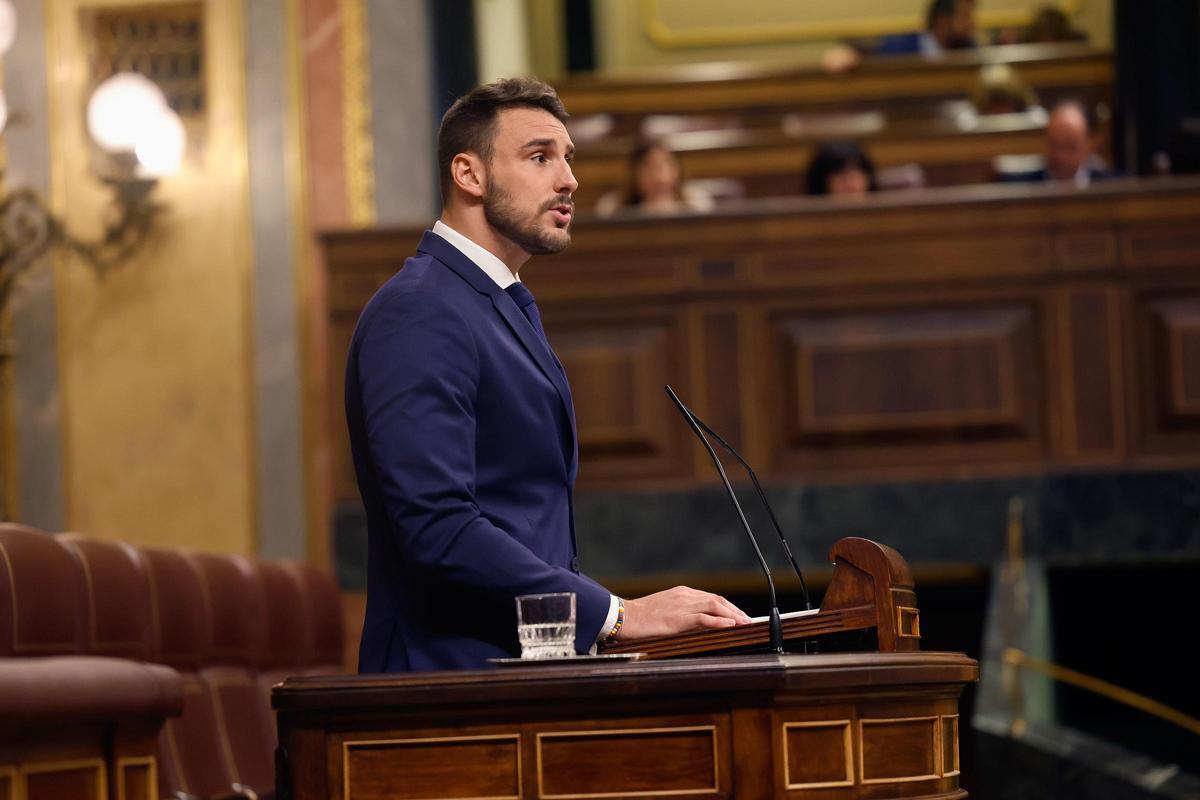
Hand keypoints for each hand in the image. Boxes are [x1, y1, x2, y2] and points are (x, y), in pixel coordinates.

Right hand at [616, 586, 750, 640]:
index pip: (712, 597)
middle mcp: (684, 596)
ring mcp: (681, 606)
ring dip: (733, 615)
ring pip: (715, 606)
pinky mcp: (677, 619)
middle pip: (718, 600)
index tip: (739, 615)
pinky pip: (703, 618)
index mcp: (682, 593)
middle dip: (735, 610)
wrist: (623, 617)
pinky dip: (719, 621)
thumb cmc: (640, 617)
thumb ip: (681, 613)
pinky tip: (730, 625)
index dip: (728, 606)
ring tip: (745, 623)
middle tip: (748, 621)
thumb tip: (698, 623)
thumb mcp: (664, 609)